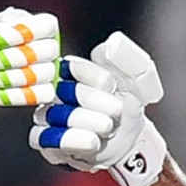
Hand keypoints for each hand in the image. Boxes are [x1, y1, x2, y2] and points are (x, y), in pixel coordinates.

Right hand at [29, 31, 167, 185]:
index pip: (72, 65)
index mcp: (72, 69)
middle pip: (64, 90)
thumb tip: (112, 44)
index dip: (95, 77)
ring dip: (87, 121)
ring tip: (108, 126)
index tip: (112, 86)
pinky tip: (94, 141)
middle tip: (116, 111)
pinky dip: (73, 140)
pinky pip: (46, 139)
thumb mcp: (138, 79)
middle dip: (95, 101)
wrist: (130, 139)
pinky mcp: (47, 142)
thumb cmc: (127, 105)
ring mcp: (49, 115)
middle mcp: (55, 90)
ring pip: (55, 114)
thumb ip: (130, 58)